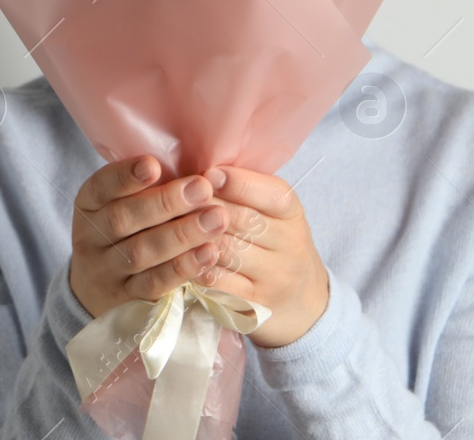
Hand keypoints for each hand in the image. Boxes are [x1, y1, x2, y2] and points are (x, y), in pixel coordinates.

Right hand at [69, 155, 230, 319]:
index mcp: (89, 204)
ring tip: (217, 219)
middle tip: (202, 188)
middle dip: (165, 202)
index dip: (125, 176)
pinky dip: (183, 268)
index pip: (101, 186)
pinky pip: (154, 284)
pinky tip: (209, 253)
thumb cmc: (126, 231)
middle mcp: (91, 236)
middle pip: (122, 219)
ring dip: (181, 235)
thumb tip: (198, 162)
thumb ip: (150, 187)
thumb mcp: (122, 204)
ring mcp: (106, 271)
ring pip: (140, 253)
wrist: (97, 288)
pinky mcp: (126, 299)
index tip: (153, 165)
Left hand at [193, 166, 329, 347]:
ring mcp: (273, 277)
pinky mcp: (253, 304)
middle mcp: (289, 244)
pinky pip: (217, 281)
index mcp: (293, 213)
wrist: (305, 303)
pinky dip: (194, 266)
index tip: (208, 174)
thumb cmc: (278, 246)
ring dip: (193, 236)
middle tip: (176, 197)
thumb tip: (203, 169)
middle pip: (243, 220)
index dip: (238, 182)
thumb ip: (248, 192)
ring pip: (226, 251)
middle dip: (205, 205)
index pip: (272, 194)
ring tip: (169, 223)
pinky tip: (177, 256)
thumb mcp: (276, 215)